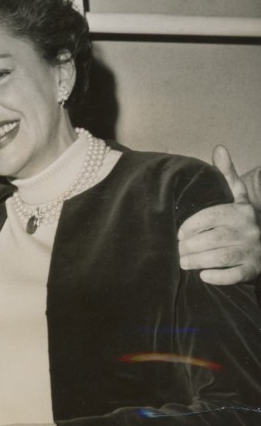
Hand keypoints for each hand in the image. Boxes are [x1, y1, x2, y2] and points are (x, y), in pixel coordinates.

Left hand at [178, 146, 260, 284]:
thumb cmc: (240, 218)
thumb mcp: (237, 196)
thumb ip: (226, 175)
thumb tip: (219, 149)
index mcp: (242, 211)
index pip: (213, 216)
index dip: (191, 225)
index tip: (177, 232)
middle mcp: (249, 230)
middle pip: (214, 238)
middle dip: (190, 245)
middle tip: (174, 250)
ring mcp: (252, 251)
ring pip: (222, 257)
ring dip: (198, 261)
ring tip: (182, 262)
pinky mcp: (251, 270)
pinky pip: (235, 275)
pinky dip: (219, 277)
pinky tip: (203, 276)